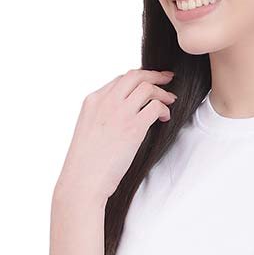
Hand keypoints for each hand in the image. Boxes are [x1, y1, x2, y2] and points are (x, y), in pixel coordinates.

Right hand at [56, 67, 177, 203]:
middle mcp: (106, 101)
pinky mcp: (133, 127)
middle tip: (166, 78)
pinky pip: (155, 106)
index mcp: (92, 101)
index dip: (138, 79)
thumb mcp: (88, 129)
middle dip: (154, 75)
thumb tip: (122, 116)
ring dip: (162, 93)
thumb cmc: (86, 162)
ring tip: (170, 101)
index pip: (119, 80)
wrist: (84, 179)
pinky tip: (164, 117)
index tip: (149, 82)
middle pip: (135, 76)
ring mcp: (120, 113)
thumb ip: (103, 116)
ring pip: (147, 88)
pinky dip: (164, 109)